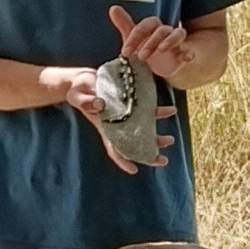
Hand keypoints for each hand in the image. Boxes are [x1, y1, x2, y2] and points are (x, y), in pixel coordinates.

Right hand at [52, 64, 175, 174]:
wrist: (85, 78)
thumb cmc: (79, 90)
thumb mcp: (78, 95)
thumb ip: (86, 101)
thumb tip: (100, 104)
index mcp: (105, 127)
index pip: (114, 148)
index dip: (122, 160)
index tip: (134, 170)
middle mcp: (118, 124)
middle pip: (134, 143)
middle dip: (148, 153)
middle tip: (162, 159)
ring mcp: (127, 114)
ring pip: (144, 129)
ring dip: (158, 137)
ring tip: (171, 139)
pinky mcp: (132, 102)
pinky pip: (149, 109)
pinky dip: (160, 112)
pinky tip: (172, 111)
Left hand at [109, 5, 191, 79]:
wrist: (167, 61)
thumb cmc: (148, 46)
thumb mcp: (134, 38)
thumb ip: (125, 24)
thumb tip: (113, 8)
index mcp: (153, 26)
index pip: (144, 27)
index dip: (134, 39)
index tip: (125, 52)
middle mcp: (166, 31)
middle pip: (161, 30)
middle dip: (150, 42)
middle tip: (140, 56)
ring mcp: (177, 42)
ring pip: (177, 35)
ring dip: (170, 41)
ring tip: (161, 50)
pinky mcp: (184, 54)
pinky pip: (189, 51)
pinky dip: (189, 53)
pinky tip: (187, 57)